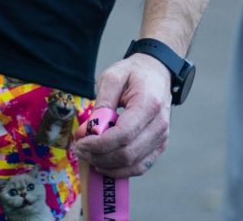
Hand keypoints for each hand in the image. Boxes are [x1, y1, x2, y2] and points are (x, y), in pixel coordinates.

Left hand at [74, 54, 171, 177]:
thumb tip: (89, 130)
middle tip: (80, 150)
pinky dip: (121, 170)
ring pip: (134, 164)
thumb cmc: (134, 73)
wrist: (157, 72)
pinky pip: (140, 166)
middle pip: (128, 153)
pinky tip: (104, 163)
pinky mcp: (160, 146)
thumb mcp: (113, 76)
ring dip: (108, 166)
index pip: (123, 134)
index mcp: (148, 104)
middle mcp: (159, 125)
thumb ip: (102, 102)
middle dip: (100, 156)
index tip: (80, 144)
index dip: (99, 144)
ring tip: (90, 156)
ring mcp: (162, 137)